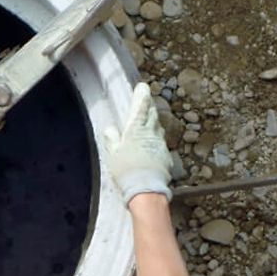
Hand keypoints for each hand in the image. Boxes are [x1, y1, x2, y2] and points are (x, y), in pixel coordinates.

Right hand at [104, 82, 172, 200]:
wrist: (146, 189)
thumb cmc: (126, 170)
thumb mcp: (113, 154)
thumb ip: (112, 139)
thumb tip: (110, 129)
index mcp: (136, 130)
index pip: (140, 108)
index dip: (141, 96)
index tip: (143, 86)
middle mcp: (151, 134)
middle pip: (152, 116)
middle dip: (150, 107)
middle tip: (147, 100)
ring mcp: (160, 144)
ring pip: (158, 128)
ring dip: (154, 123)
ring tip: (150, 120)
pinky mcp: (166, 156)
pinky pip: (161, 143)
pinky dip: (156, 140)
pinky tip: (152, 145)